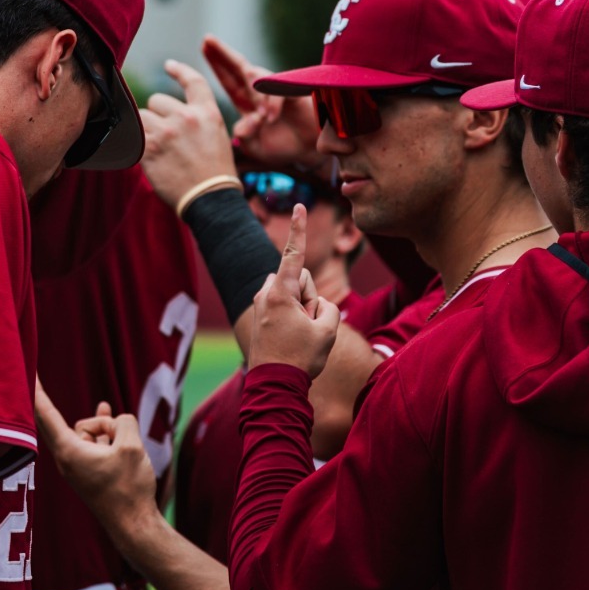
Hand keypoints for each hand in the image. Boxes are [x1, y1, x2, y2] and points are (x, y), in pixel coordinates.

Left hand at [35, 382, 161, 528]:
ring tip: (129, 462)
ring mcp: (77, 465)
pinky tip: (105, 410)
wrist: (134, 527)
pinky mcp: (88, 470)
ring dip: (113, 436)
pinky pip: (95, 442)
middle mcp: (67, 457)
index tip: (25, 371)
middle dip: (104, 427)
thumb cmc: (130, 489)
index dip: (36, 390)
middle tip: (118, 451)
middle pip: (81, 423)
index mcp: (68, 451)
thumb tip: (116, 423)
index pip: (45, 413)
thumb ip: (123, 422)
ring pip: (94, 433)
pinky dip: (105, 434)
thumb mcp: (133, 446)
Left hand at [139, 60, 237, 208]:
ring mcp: (166, 132)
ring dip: (144, 128)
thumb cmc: (215, 173)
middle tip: (165, 136)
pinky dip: (135, 143)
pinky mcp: (149, 149)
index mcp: (207, 112)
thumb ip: (197, 120)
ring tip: (156, 147)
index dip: (179, 70)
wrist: (211, 198)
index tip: (168, 65)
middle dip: (157, 114)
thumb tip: (171, 113)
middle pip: (157, 100)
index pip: (193, 81)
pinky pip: (133, 136)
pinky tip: (144, 153)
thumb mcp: (217, 137)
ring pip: (142, 116)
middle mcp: (187, 117)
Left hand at [202, 36, 321, 170]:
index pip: (229, 80)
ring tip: (259, 115)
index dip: (217, 64)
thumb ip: (245, 138)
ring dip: (254, 92)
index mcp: (248, 103)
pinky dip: (273, 102)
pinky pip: (280, 90)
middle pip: (239, 68)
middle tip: (208, 39)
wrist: (311, 152)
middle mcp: (260, 92)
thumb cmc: (283, 148)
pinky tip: (271, 117)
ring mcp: (278, 90)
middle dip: (224, 53)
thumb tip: (238, 129)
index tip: (203, 47)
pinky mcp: (295, 93)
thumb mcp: (256, 148)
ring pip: (260, 78)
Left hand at [247, 205, 340, 377]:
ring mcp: (260, 303)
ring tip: (297, 335)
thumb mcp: (328, 330)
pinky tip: (290, 339)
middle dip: (309, 296)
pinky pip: (286, 306)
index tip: (299, 204)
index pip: (293, 253)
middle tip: (307, 325)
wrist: (274, 386)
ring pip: (294, 294)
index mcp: (279, 292)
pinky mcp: (261, 314)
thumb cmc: (300, 358)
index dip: (299, 228)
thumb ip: (328, 306)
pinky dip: (294, 317)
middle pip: (300, 279)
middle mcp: (265, 292)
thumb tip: (315, 304)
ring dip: (302, 309)